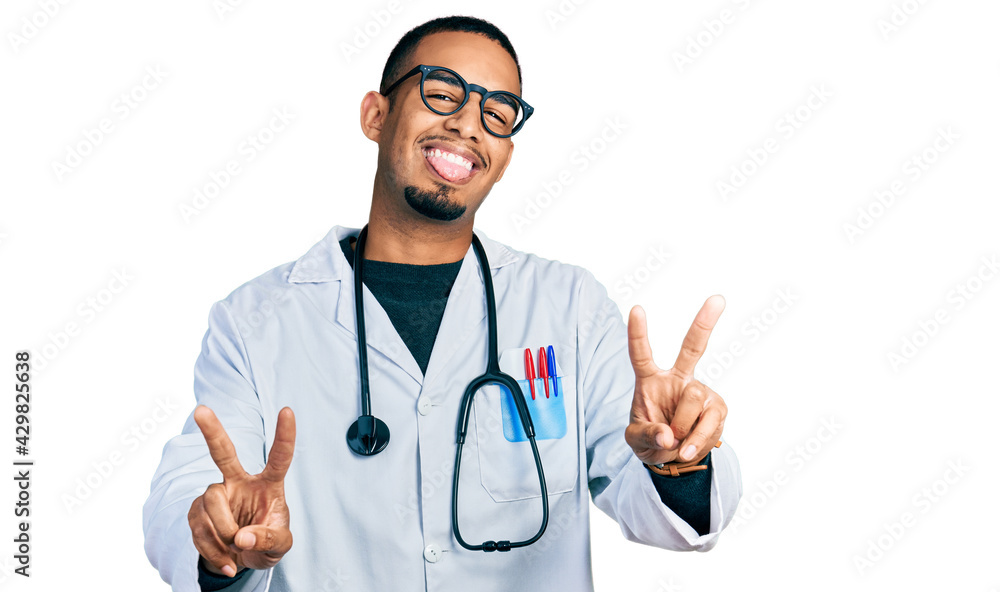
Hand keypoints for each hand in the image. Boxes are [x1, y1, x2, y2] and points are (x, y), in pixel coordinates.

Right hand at [188, 405, 295, 576]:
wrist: (242, 560)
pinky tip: (225, 559)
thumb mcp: (280, 546)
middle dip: (212, 431)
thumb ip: (268, 540)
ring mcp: (217, 495)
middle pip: (224, 453)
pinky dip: (212, 549)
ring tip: (235, 550)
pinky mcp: (197, 510)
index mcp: (268, 484)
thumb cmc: (267, 543)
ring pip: (212, 502)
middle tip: (201, 410)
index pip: (279, 458)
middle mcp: (240, 482)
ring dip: (223, 532)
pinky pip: (199, 526)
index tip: (287, 410)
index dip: (284, 436)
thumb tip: (242, 537)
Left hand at [624, 295, 727, 465]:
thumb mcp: (636, 441)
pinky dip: (697, 440)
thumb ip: (647, 436)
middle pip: (692, 347)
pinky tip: (688, 449)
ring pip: (694, 397)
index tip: (636, 308)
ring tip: (676, 443)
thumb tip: (669, 435)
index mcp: (649, 380)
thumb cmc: (650, 439)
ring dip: (683, 425)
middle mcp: (677, 379)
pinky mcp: (717, 408)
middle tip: (718, 299)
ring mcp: (699, 392)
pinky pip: (710, 421)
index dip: (638, 333)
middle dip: (705, 323)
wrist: (673, 458)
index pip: (641, 354)